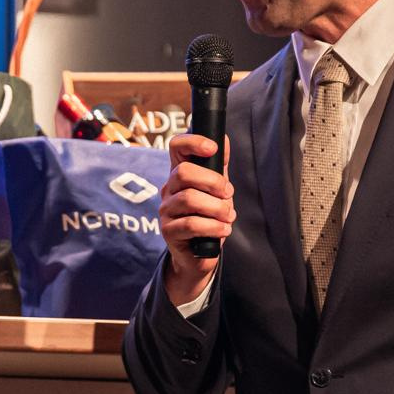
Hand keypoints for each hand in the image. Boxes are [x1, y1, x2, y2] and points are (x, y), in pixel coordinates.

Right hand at [159, 133, 234, 307]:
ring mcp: (166, 210)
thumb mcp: (216, 191)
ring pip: (189, 199)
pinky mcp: (169, 231)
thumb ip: (218, 168)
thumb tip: (222, 139)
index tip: (212, 148)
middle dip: (212, 182)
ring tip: (228, 216)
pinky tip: (223, 229)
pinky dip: (214, 226)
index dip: (192, 142)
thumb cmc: (208, 219)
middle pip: (183, 173)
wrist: (199, 255)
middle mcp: (169, 190)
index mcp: (180, 175)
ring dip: (217, 208)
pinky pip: (191, 224)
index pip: (176, 148)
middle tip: (227, 194)